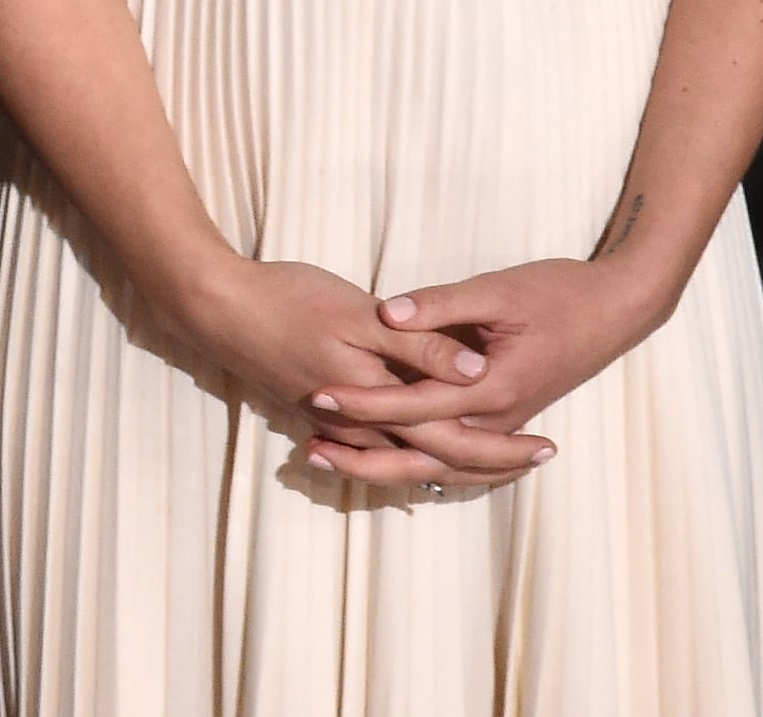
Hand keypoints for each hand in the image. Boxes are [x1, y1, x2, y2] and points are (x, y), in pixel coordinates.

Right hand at [173, 259, 549, 495]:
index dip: (503, 447)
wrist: (215, 307)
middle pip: (438, 457)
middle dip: (491, 462)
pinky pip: (380, 446)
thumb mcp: (358, 313)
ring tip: (500, 459)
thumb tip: (473, 372)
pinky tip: (429, 447)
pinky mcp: (322, 411)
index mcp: (378, 399)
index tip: (546, 448)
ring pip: (409, 457)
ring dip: (455, 460)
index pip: (454, 440)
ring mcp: (339, 423)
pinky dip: (413, 451)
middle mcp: (362, 424)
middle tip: (540, 457)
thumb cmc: (287, 299)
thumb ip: (418, 345)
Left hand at [302, 257, 664, 491]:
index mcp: (491, 387)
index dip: (363, 401)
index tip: (318, 396)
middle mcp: (496, 419)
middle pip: (419, 454)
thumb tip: (388, 313)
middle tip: (309, 449)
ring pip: (437, 466)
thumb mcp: (498, 289)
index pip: (412, 405)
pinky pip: (457, 458)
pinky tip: (386, 459)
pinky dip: (419, 464)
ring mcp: (503, 426)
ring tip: (330, 461)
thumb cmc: (560, 292)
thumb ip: (441, 304)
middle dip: (362, 454)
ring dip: (384, 467)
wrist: (616, 309)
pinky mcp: (505, 420)